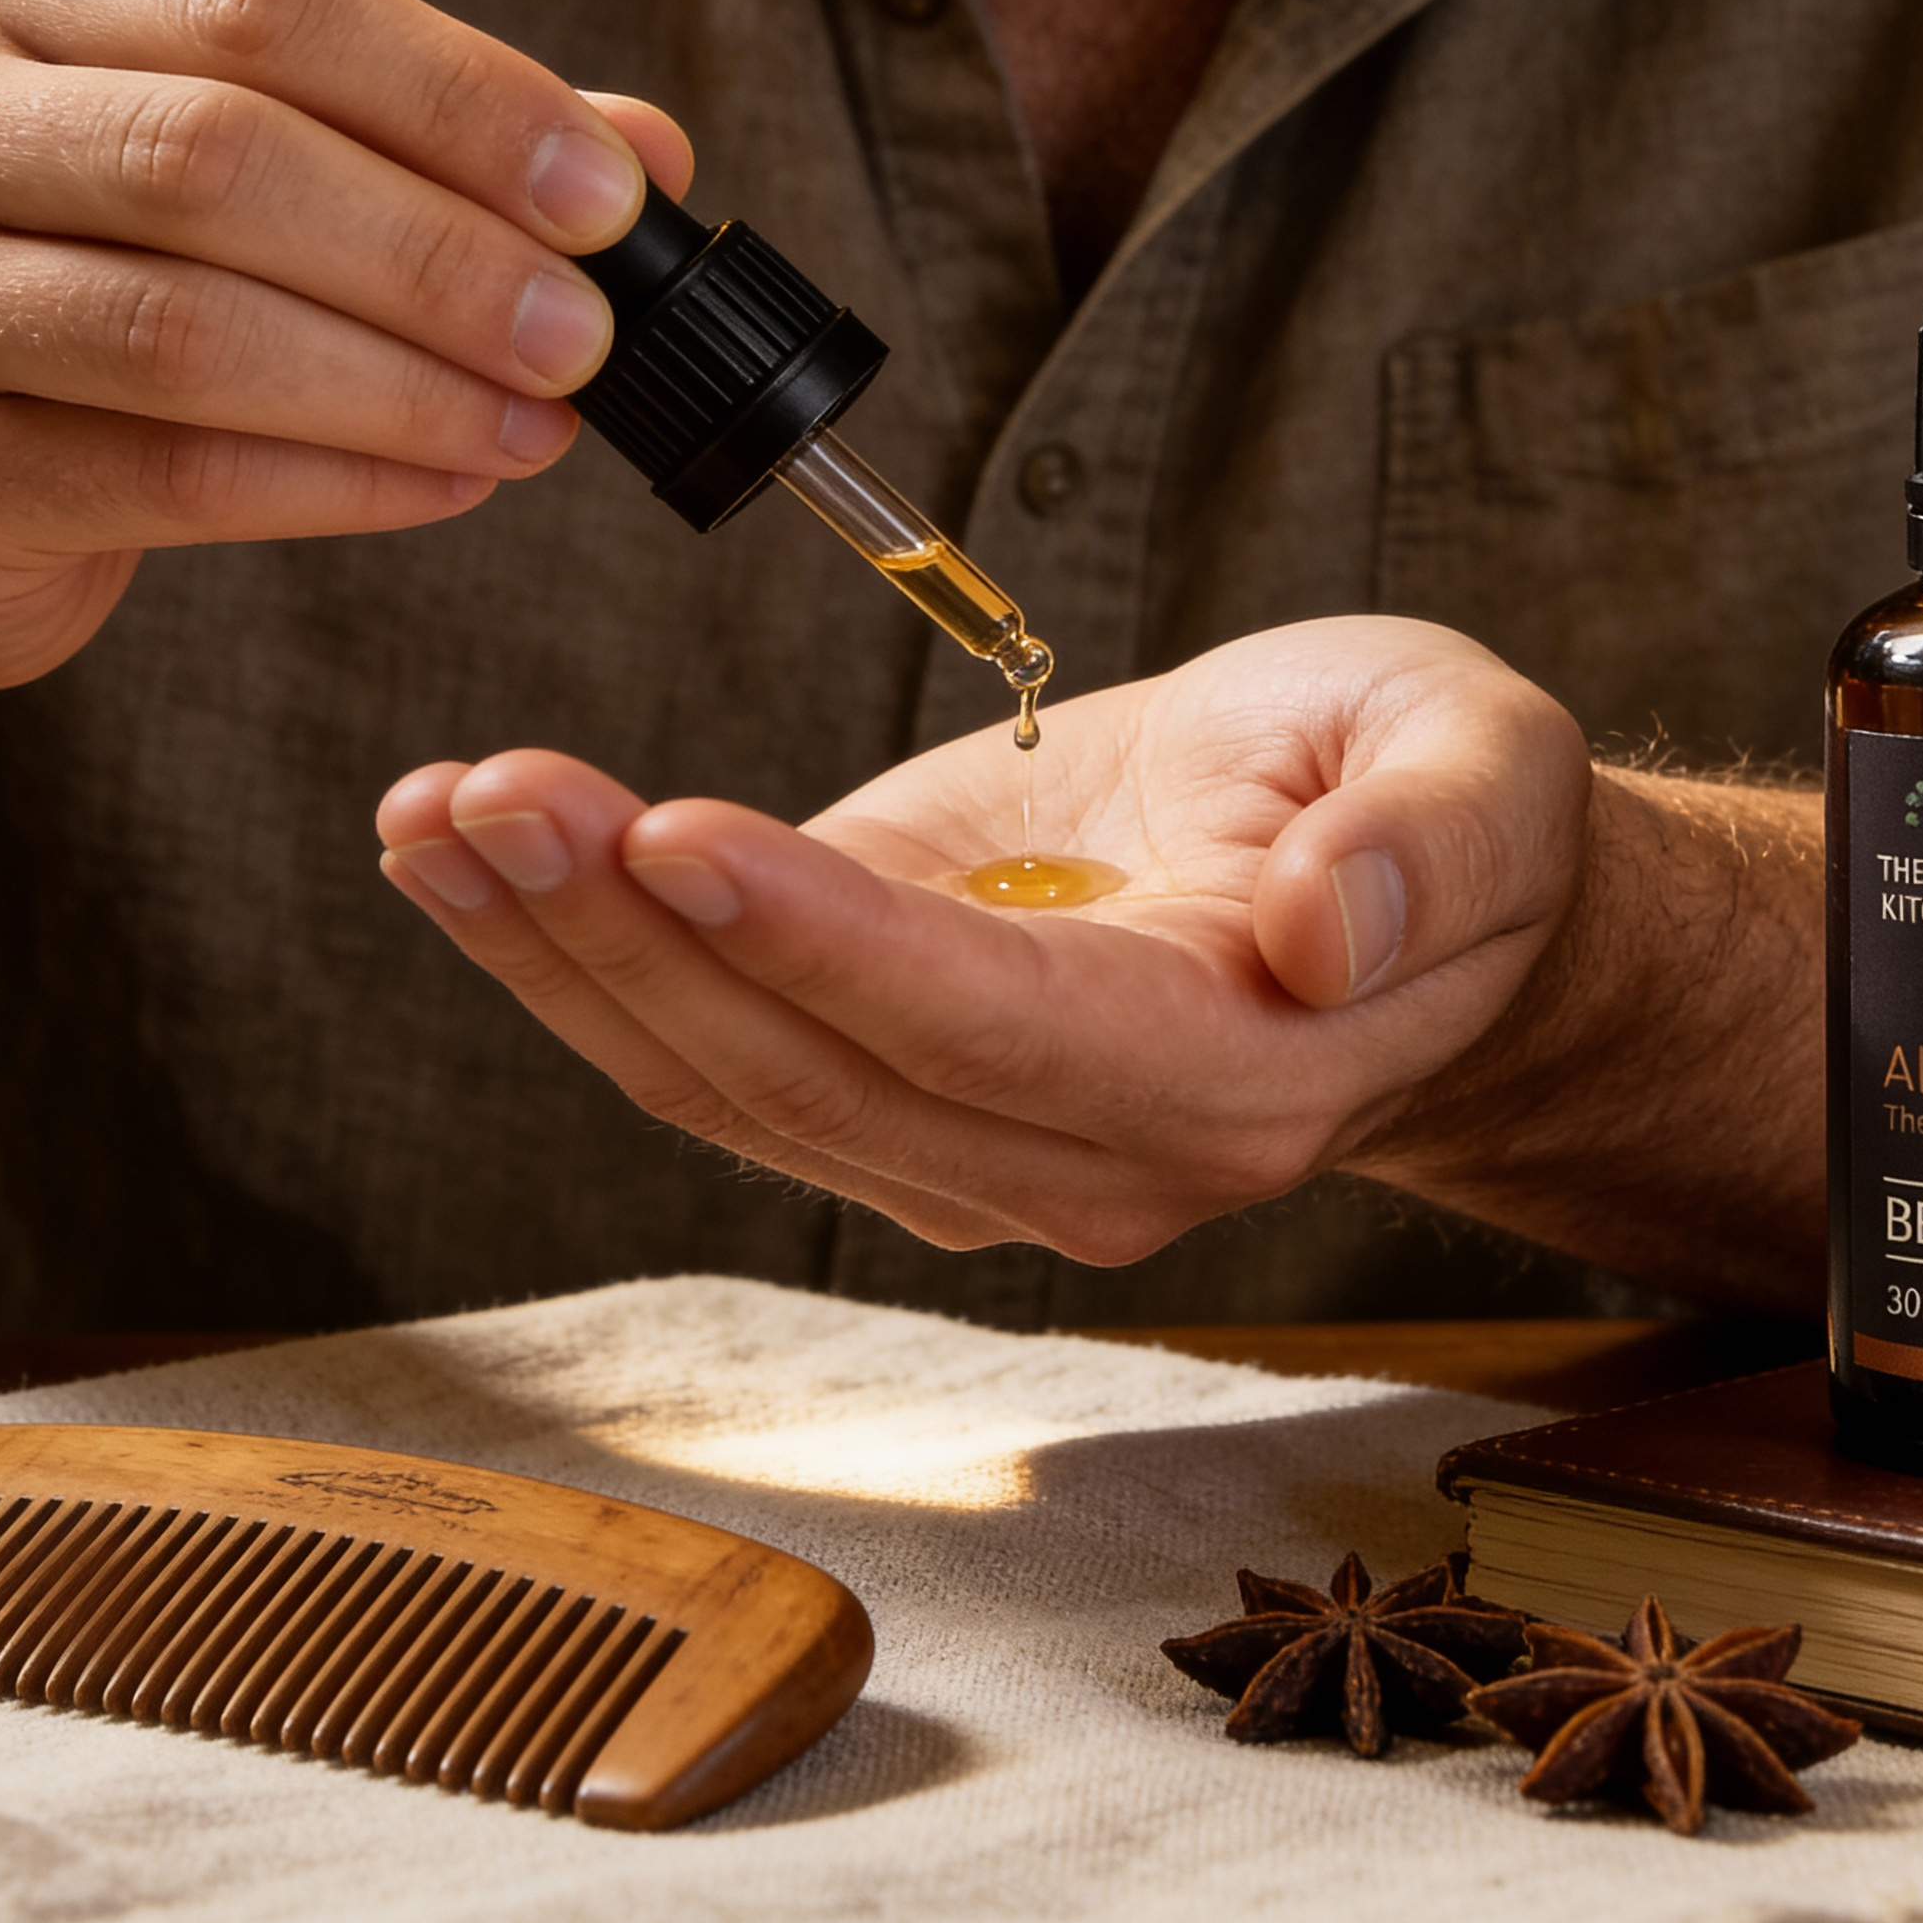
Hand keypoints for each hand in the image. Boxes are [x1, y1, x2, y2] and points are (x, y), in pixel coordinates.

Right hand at [0, 0, 691, 701]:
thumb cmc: (74, 273)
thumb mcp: (215, 149)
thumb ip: (419, 134)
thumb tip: (650, 155)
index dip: (459, 93)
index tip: (609, 190)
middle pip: (222, 156)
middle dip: (440, 249)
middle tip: (588, 329)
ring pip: (190, 329)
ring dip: (405, 382)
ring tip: (542, 420)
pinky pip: (169, 476)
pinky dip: (340, 484)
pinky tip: (450, 482)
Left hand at [370, 619, 1593, 1265]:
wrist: (1400, 880)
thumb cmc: (1442, 801)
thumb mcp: (1483, 765)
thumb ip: (1426, 843)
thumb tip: (1327, 930)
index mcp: (1230, 1079)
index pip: (990, 1031)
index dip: (827, 948)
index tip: (677, 837)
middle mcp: (1082, 1157)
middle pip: (816, 1072)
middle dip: (631, 932)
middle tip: (492, 791)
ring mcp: (967, 1143)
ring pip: (727, 1080)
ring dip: (561, 949)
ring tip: (438, 812)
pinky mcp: (884, 1078)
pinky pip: (708, 1045)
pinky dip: (574, 954)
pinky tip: (470, 851)